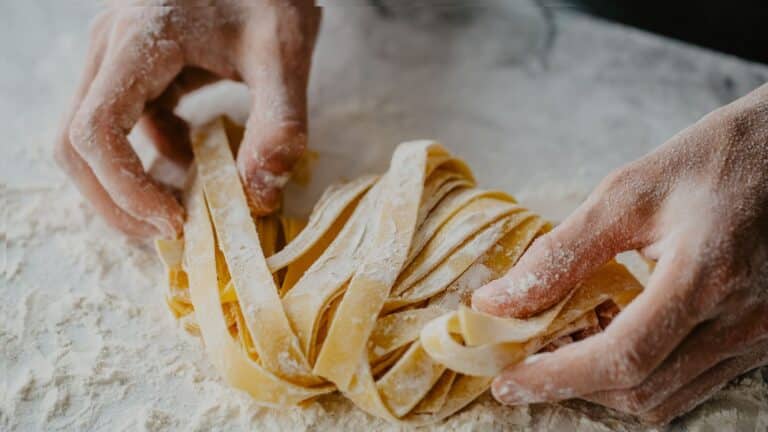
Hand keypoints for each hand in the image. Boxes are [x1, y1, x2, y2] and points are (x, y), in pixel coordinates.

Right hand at [55, 0, 320, 236]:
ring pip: (92, 139)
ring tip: (182, 209)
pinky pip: (121, 126)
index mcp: (139, 40)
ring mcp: (116, 58)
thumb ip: (279, 122)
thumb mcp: (284, 51)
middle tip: (169, 231)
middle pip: (76, 143)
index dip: (125, 189)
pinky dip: (148, 157)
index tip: (175, 221)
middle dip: (115, 200)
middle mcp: (111, 49)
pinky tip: (193, 162)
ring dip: (127, 184)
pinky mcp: (132, 69)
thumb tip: (259, 196)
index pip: (97, 131)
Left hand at [473, 84, 767, 422]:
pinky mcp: (758, 340)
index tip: (506, 382)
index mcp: (705, 276)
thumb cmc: (711, 162)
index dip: (556, 377)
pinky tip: (607, 343)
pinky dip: (639, 378)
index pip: (621, 356)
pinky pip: (690, 384)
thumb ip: (560, 253)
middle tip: (523, 364)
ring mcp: (756, 337)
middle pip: (640, 390)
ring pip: (665, 398)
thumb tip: (497, 301)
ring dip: (602, 387)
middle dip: (571, 387)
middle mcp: (739, 321)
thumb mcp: (627, 194)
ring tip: (560, 352)